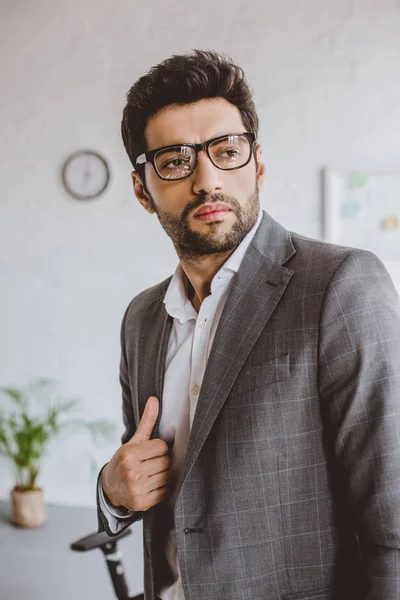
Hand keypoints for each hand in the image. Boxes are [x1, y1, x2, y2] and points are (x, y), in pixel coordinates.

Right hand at [101, 396, 172, 511]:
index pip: (162, 447)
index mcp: (129, 454)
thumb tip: (154, 399)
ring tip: (152, 472)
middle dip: (163, 460)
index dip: (160, 447)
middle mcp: (132, 472)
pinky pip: (165, 491)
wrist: (111, 486)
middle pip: (166, 462)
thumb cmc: (126, 459)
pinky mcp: (142, 503)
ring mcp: (137, 489)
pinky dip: (163, 487)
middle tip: (153, 461)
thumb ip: (147, 420)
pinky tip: (153, 483)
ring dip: (164, 473)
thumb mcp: (134, 440)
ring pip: (167, 476)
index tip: (152, 450)